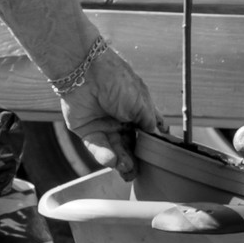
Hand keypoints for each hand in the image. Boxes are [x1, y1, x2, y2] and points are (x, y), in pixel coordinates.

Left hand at [57, 43, 165, 180]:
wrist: (85, 71)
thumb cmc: (117, 81)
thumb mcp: (141, 102)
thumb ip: (149, 122)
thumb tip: (157, 137)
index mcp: (136, 109)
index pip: (146, 131)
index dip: (151, 144)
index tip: (157, 158)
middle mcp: (121, 118)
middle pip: (130, 143)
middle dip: (135, 158)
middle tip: (138, 171)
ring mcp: (104, 124)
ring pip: (114, 148)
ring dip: (121, 159)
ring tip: (127, 169)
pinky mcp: (86, 130)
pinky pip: (96, 145)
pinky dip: (104, 154)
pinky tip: (112, 160)